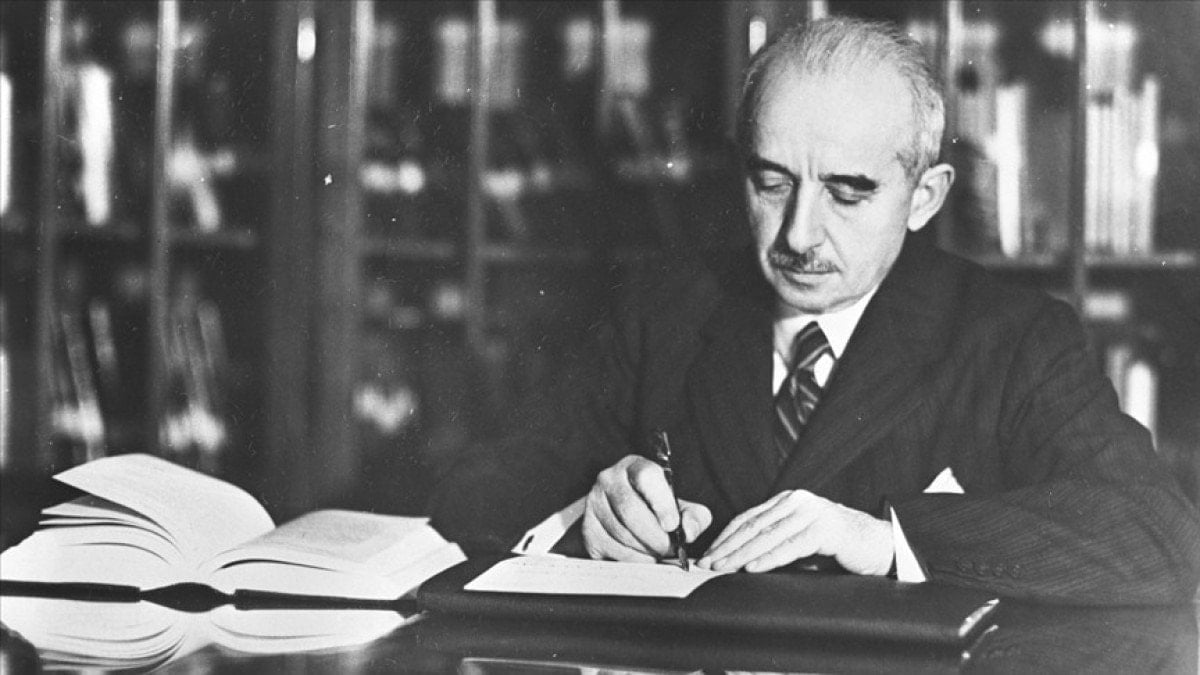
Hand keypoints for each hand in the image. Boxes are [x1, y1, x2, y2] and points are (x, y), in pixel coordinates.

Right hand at [582, 455, 712, 561]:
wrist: (625, 514)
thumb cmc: (658, 509)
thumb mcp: (681, 506)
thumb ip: (695, 517)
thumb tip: (688, 532)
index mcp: (635, 467)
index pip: (646, 477)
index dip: (661, 503)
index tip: (672, 525)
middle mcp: (609, 479)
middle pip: (630, 510)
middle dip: (654, 537)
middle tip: (668, 549)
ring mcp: (594, 503)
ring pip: (620, 533)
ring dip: (644, 551)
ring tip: (657, 553)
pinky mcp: (588, 529)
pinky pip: (610, 549)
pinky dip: (630, 560)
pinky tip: (641, 557)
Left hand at [697, 490, 892, 574]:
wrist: (879, 546)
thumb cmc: (838, 547)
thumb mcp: (800, 541)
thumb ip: (775, 542)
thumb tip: (738, 560)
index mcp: (787, 501)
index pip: (747, 519)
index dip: (725, 538)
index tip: (706, 554)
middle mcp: (797, 501)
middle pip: (753, 526)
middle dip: (727, 547)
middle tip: (707, 564)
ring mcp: (812, 512)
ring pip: (768, 536)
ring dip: (742, 555)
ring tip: (723, 568)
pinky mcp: (825, 528)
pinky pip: (791, 546)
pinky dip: (769, 558)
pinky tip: (753, 568)